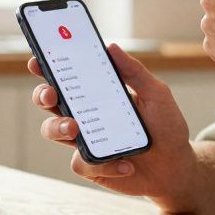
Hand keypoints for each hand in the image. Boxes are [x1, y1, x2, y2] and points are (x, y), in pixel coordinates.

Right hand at [27, 43, 195, 203]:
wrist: (175, 167)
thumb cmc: (165, 127)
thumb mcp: (156, 95)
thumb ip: (135, 72)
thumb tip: (111, 47)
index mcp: (96, 93)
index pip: (66, 77)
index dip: (46, 67)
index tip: (38, 60)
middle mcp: (85, 115)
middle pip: (49, 102)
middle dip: (42, 95)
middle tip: (51, 94)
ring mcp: (85, 141)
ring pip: (53, 131)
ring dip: (58, 128)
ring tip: (75, 128)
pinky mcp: (91, 166)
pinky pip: (82, 163)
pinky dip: (104, 163)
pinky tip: (126, 164)